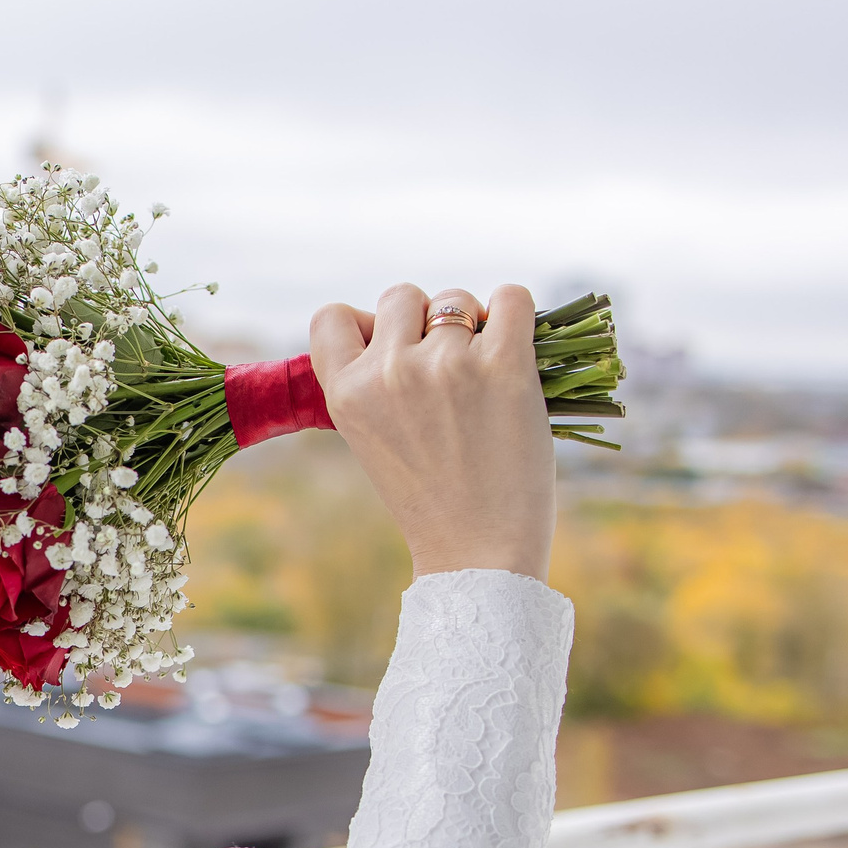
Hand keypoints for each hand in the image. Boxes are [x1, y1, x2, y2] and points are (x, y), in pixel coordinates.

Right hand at [308, 283, 555, 580]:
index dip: (365, 325)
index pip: (331, 316)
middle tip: (446, 370)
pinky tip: (516, 352)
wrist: (477, 552)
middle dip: (425, 322)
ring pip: (457, 299)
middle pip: (401, 296)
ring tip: (483, 376)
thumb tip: (403, 319)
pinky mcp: (503, 366)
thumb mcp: (371, 439)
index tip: (391, 351)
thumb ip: (372, 382)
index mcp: (345, 394)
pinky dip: (516, 314)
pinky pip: (511, 297)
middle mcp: (388, 372)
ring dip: (473, 325)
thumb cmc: (428, 498)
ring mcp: (446, 366)